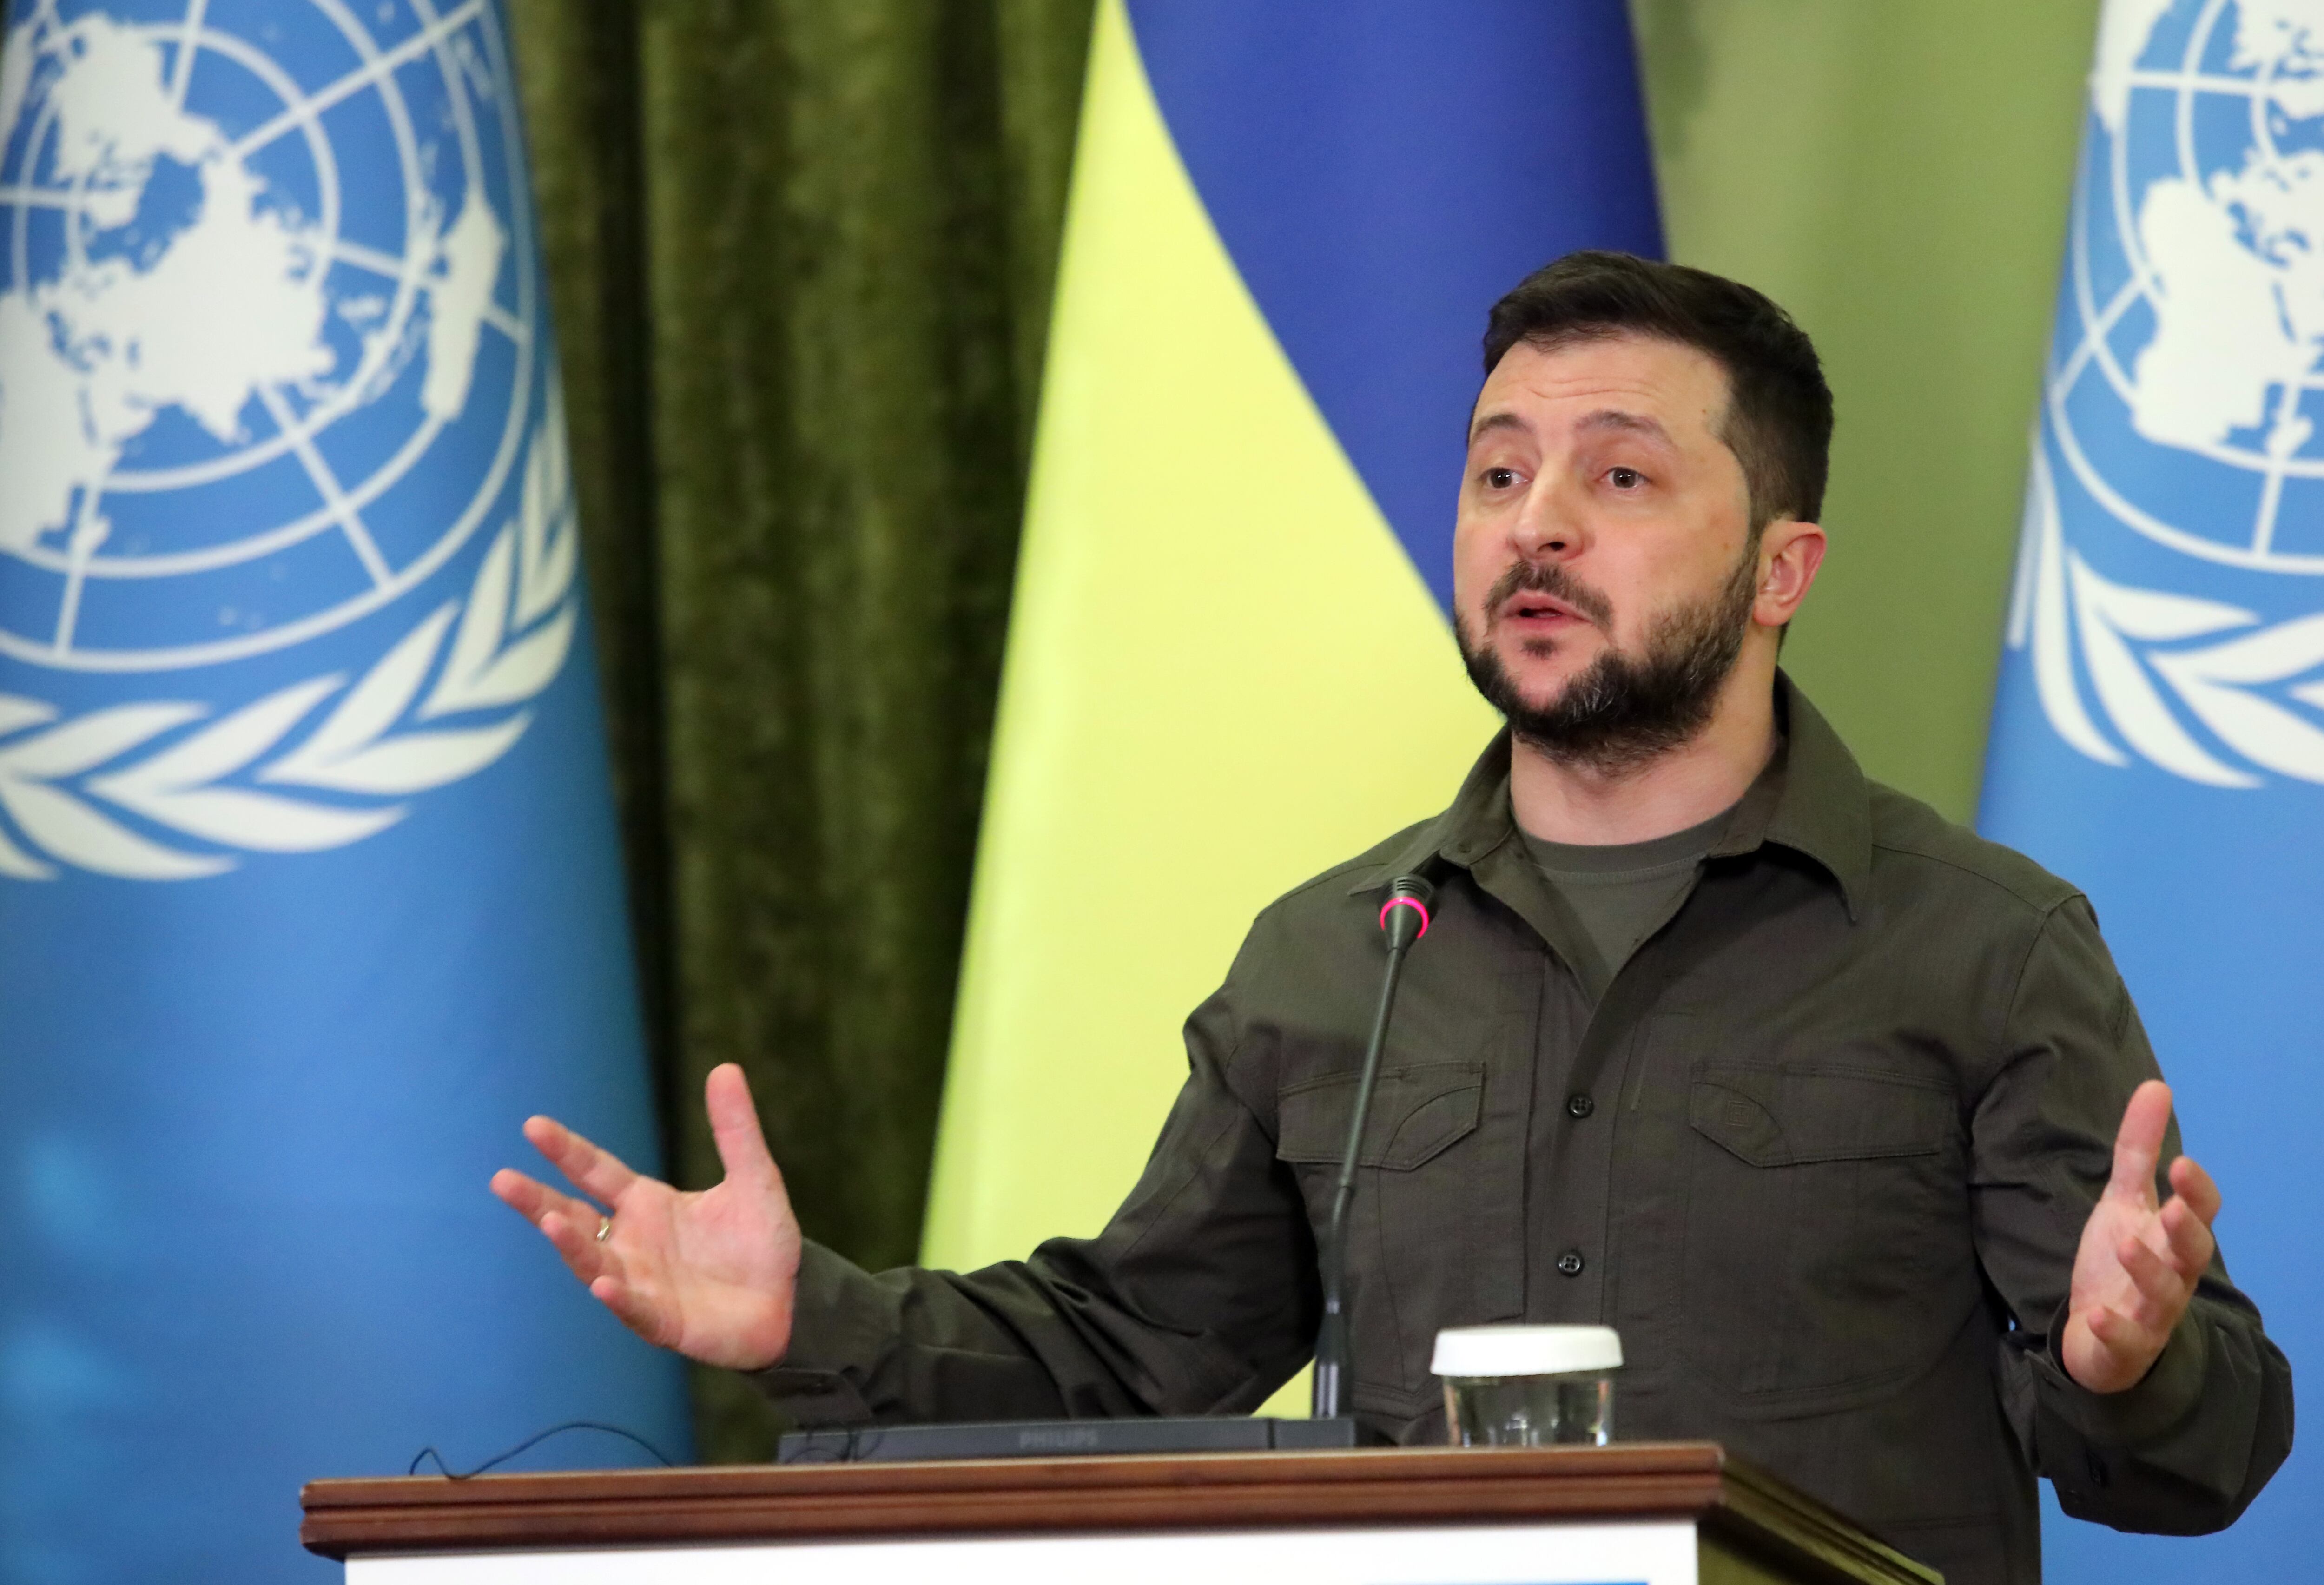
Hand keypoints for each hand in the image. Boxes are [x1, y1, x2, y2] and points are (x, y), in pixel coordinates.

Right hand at [490, 1063, 801, 1370]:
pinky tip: (603, 1282)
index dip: (566, 1151)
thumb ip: (735, 1129)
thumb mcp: (754, 1177)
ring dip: (571, 1244)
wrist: (789, 1299)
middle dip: (538, 1200)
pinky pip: (635, 1308)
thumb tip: (725, 1067)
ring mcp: (642, 1283)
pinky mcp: (664, 1321)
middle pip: (574, 1218)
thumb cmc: (761, 1240)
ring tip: (549, 1221)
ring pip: (594, 1262)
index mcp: (646, 1204)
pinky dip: (618, 1296)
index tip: (533, 1125)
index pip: (596, 1172)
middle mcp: (633, 1242)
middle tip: (502, 1180)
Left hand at [2061, 1080, 2219, 1393]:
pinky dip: (2115, 1327)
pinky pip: (2127, 1338)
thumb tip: (2155, 1085)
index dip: (2196, 1191)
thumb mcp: (2125, 1200)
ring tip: (2126, 1245)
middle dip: (2188, 1231)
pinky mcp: (2126, 1342)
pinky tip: (2098, 1314)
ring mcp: (2152, 1310)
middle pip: (2194, 1253)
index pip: (2201, 1212)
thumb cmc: (2123, 1259)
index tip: (2182, 1162)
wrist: (2103, 1333)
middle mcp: (2173, 1272)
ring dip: (2148, 1271)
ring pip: (2164, 1294)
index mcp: (2174, 1237)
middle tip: (2174, 1208)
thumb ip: (2138, 1149)